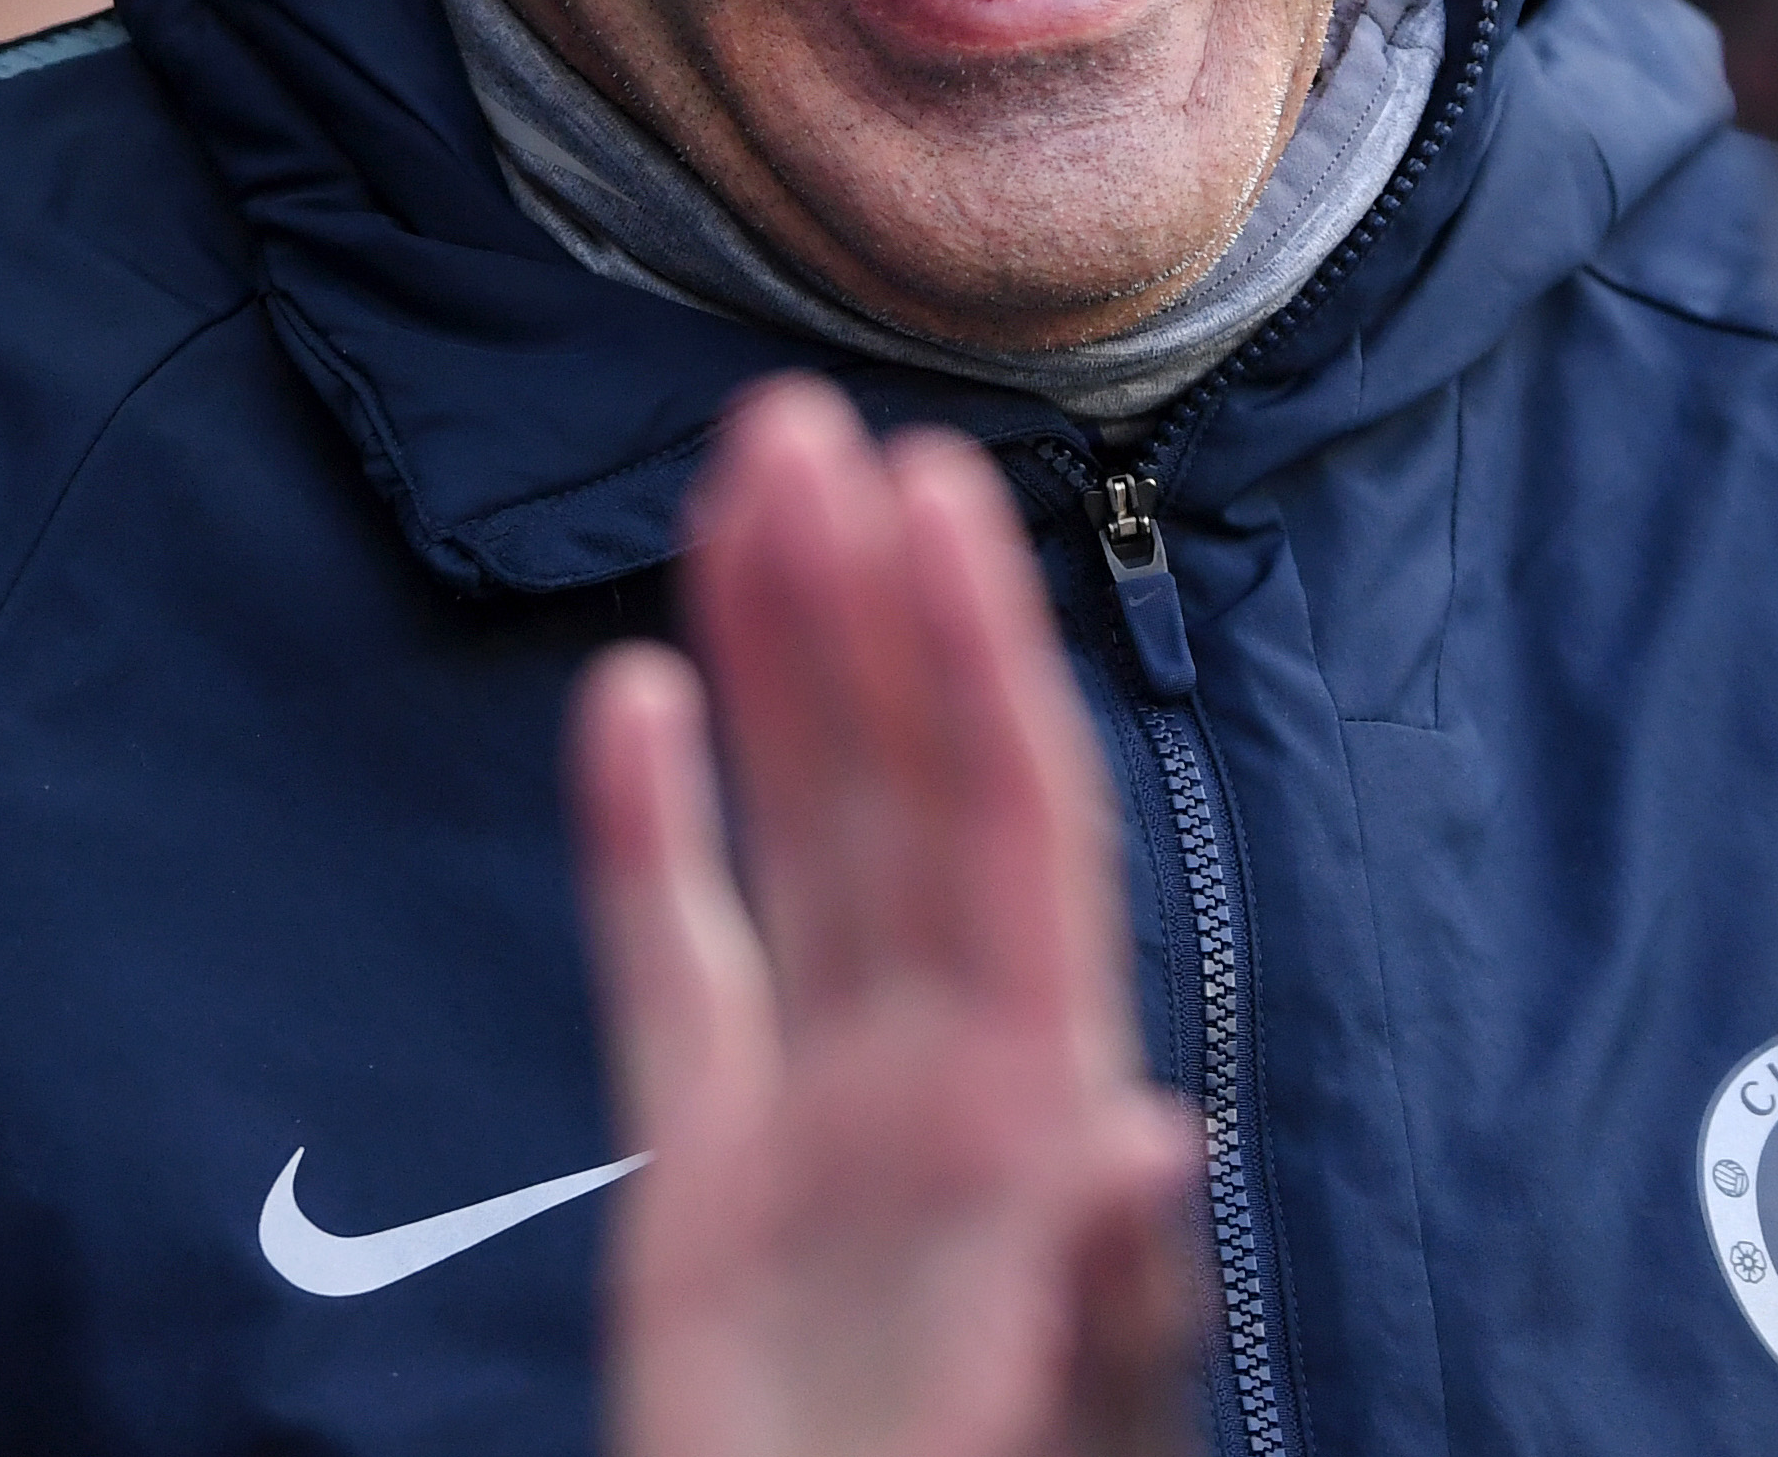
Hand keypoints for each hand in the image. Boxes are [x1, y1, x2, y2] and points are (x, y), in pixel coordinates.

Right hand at [574, 379, 1200, 1456]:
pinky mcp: (700, 1184)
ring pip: (792, 835)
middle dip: (860, 605)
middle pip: (899, 786)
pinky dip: (645, 839)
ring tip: (737, 485)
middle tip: (805, 421)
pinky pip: (673, 971)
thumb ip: (1106, 1298)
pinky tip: (627, 698)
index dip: (978, 658)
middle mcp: (940, 1067)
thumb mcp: (1062, 1427)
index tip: (939, 500)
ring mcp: (818, 1111)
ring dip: (763, 662)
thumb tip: (1149, 1149)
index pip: (1014, 824)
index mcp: (1039, 1095)